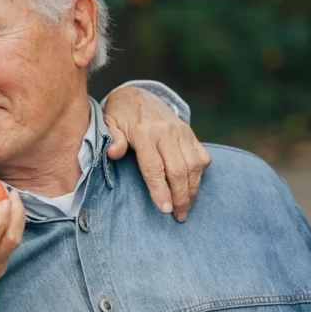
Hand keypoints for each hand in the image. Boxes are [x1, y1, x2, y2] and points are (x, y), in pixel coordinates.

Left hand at [104, 86, 211, 221]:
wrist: (137, 94)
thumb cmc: (119, 115)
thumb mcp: (108, 123)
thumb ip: (112, 139)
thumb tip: (114, 154)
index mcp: (143, 133)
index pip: (154, 168)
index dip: (160, 190)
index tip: (165, 210)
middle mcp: (166, 133)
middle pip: (178, 171)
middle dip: (180, 197)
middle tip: (179, 216)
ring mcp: (181, 132)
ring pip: (194, 166)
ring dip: (192, 190)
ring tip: (186, 208)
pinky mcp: (190, 133)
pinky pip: (202, 156)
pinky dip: (200, 174)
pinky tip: (193, 187)